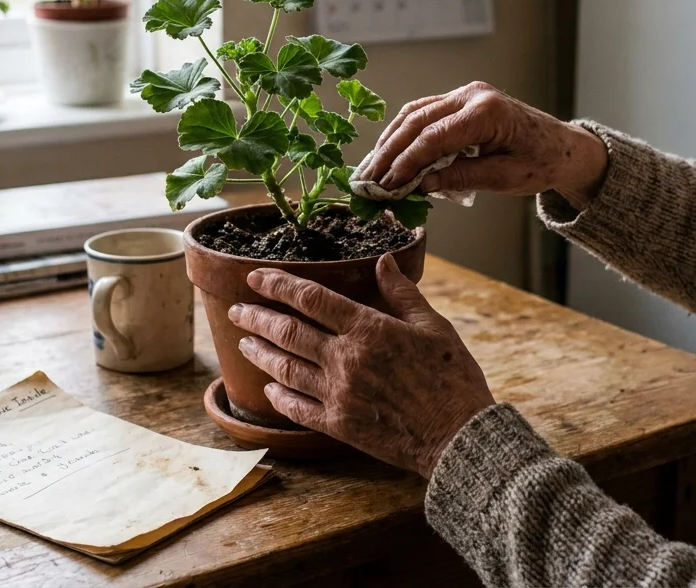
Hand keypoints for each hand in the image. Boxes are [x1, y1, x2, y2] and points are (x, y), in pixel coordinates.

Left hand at [230, 254, 495, 476]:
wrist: (459, 436)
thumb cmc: (453, 378)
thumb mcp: (434, 326)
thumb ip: (403, 293)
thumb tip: (383, 260)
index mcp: (369, 329)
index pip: (311, 299)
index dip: (278, 285)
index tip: (256, 277)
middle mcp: (346, 359)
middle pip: (288, 332)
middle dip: (256, 317)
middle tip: (237, 310)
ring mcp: (339, 394)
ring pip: (285, 368)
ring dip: (260, 352)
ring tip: (244, 342)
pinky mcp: (339, 425)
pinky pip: (298, 408)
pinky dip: (279, 395)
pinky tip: (269, 387)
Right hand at [357, 81, 609, 207]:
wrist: (563, 147)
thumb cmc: (541, 162)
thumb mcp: (505, 178)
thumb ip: (462, 178)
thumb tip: (420, 186)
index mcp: (487, 111)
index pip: (433, 137)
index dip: (406, 162)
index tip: (387, 185)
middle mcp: (472, 94)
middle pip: (417, 121)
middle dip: (389, 152)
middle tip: (368, 180)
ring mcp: (465, 93)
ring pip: (414, 113)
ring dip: (390, 141)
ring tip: (371, 169)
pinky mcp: (460, 100)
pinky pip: (424, 113)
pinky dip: (403, 134)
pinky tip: (388, 154)